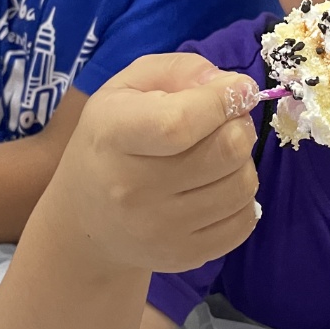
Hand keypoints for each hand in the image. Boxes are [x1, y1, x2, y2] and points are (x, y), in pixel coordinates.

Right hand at [44, 53, 261, 275]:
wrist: (86, 219)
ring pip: (241, 186)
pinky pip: (243, 222)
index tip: (239, 89)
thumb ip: (178, 71)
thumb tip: (228, 84)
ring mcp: (158, 229)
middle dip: (240, 126)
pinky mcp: (182, 257)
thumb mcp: (128, 87)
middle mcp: (132, 188)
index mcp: (114, 135)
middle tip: (229, 121)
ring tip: (219, 155)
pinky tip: (217, 186)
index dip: (221, 101)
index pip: (181, 122)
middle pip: (224, 152)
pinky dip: (241, 198)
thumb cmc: (112, 139)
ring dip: (242, 162)